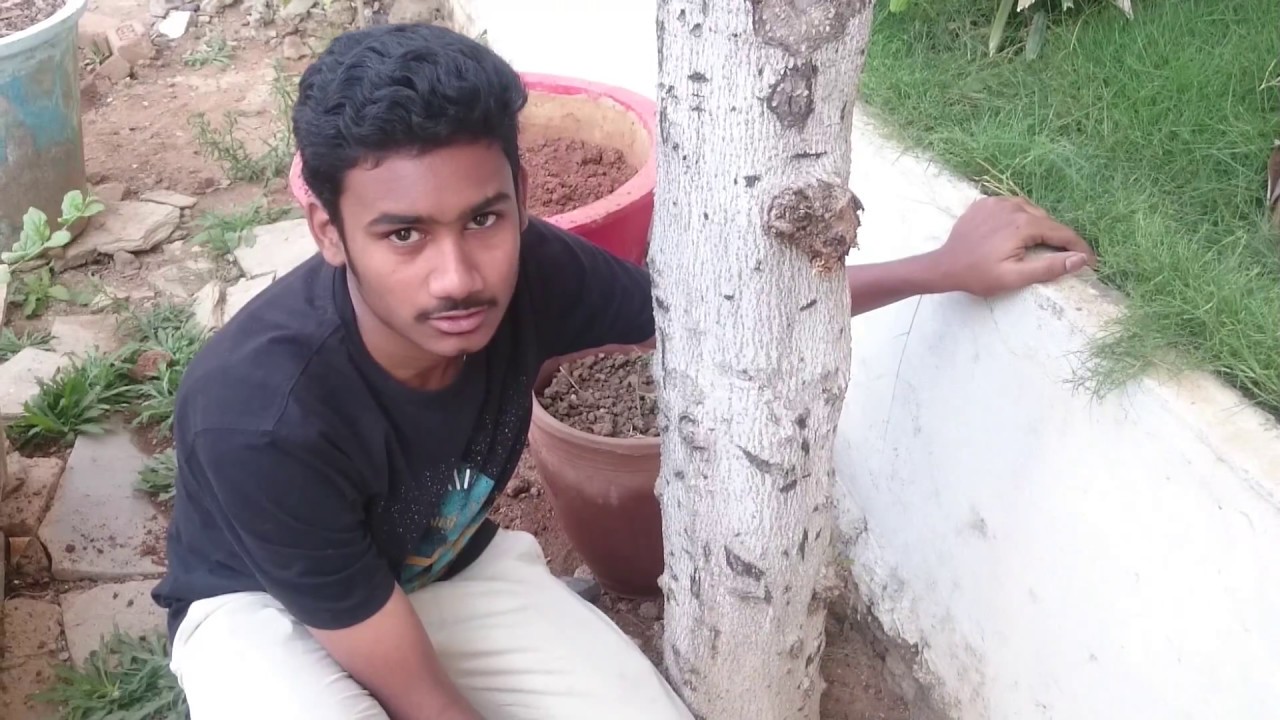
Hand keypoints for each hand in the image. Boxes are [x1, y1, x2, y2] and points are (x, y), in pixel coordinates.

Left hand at [931, 196, 1095, 297]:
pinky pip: (1012, 207)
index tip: (1091, 260)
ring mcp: (997, 202)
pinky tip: (1016, 233)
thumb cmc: (977, 275)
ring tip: (1041, 245)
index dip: (1078, 247)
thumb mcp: (1014, 277)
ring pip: (1030, 211)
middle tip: (1065, 256)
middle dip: (1058, 237)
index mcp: (1022, 224)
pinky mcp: (984, 203)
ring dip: (1039, 226)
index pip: (1061, 232)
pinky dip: (1020, 218)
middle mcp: (1012, 206)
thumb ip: (1048, 268)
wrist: (943, 266)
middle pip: (1046, 220)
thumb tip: (1080, 259)